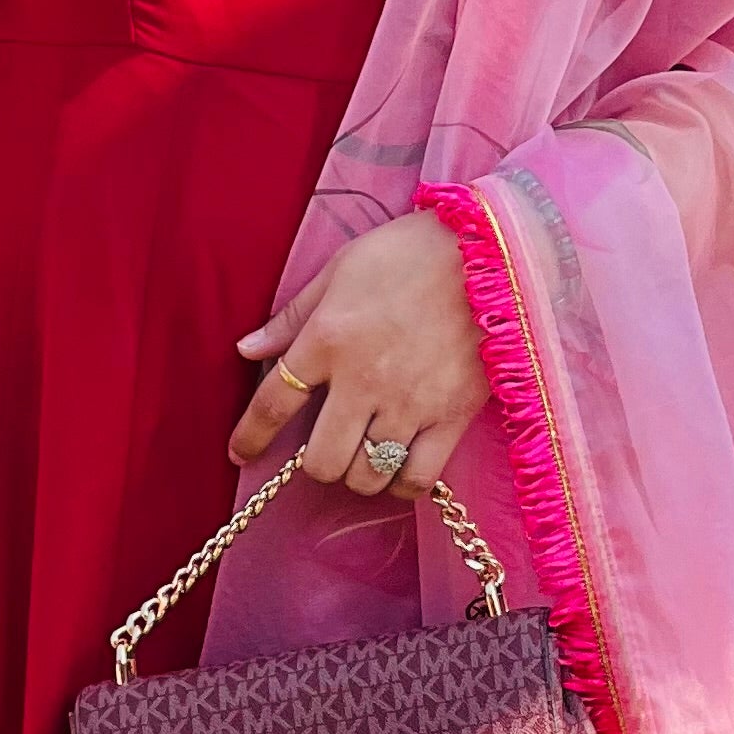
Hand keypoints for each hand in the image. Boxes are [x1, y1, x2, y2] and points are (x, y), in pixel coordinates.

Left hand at [232, 212, 488, 495]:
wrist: (493, 250)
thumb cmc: (411, 252)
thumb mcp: (341, 269)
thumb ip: (293, 317)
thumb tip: (246, 349)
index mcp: (328, 339)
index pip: (273, 403)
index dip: (251, 436)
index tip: (241, 452)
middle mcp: (362, 380)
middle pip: (322, 461)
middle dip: (317, 464)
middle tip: (328, 448)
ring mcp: (409, 403)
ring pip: (367, 475)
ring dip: (360, 473)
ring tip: (367, 453)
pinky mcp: (452, 417)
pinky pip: (418, 477)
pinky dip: (403, 482)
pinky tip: (400, 466)